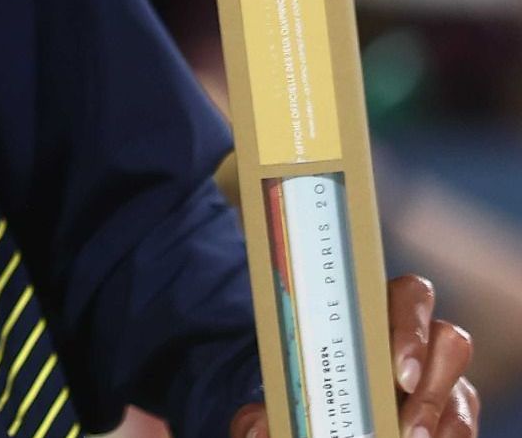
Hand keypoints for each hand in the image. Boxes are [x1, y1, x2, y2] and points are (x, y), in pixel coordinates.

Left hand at [229, 275, 477, 437]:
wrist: (324, 411)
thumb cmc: (305, 389)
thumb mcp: (283, 393)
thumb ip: (265, 408)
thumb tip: (257, 430)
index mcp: (377, 313)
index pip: (410, 296)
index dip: (410, 328)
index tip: (397, 372)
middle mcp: (420, 340)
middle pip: (450, 340)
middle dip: (431, 381)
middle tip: (408, 423)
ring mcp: (441, 377)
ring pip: (462, 386)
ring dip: (438, 415)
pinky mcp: (453, 411)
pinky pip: (461, 420)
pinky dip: (450, 434)